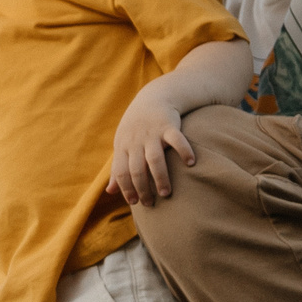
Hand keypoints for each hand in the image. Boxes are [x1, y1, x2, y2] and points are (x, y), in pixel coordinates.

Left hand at [109, 85, 197, 207]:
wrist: (152, 98)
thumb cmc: (135, 128)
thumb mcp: (122, 145)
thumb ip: (117, 168)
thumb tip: (110, 191)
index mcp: (123, 147)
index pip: (121, 172)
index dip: (126, 189)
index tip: (135, 203)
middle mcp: (136, 141)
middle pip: (137, 169)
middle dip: (143, 189)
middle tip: (151, 203)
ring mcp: (152, 133)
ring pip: (154, 159)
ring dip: (160, 177)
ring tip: (166, 193)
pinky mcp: (168, 125)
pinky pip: (177, 139)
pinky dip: (184, 151)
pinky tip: (191, 164)